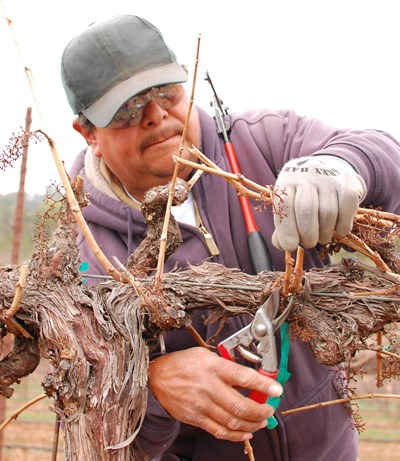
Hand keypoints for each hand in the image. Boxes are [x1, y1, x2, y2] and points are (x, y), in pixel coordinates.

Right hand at [148, 347, 282, 441]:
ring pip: (233, 421)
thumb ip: (227, 365)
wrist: (157, 378)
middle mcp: (208, 387)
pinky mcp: (196, 418)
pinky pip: (220, 431)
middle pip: (241, 405)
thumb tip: (250, 376)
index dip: (263, 384)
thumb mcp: (206, 355)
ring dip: (252, 424)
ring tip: (261, 421)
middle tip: (269, 409)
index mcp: (213, 367)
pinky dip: (236, 435)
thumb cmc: (183, 364)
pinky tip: (246, 432)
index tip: (277, 389)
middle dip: (261, 411)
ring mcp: (202, 405)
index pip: (243, 377)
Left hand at [272, 155, 365, 251]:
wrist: (330, 167)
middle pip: (306, 209)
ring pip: (328, 213)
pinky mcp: (349, 182)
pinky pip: (347, 210)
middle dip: (308, 234)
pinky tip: (339, 229)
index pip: (284, 205)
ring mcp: (329, 177)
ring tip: (323, 237)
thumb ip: (283, 224)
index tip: (289, 246)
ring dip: (325, 232)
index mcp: (287, 180)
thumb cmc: (304, 193)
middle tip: (309, 243)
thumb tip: (280, 244)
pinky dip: (343, 226)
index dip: (286, 229)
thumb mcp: (290, 203)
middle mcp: (307, 175)